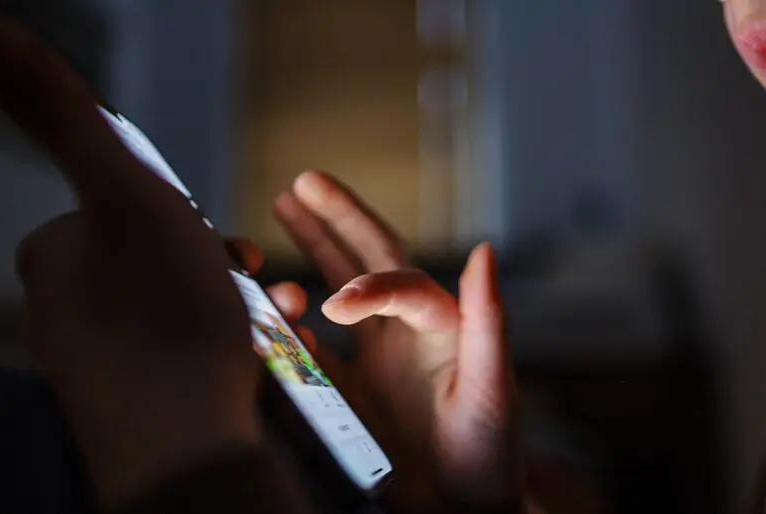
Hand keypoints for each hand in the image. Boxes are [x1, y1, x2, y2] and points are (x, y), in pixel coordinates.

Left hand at [0, 18, 311, 510]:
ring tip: (269, 316)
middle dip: (211, 259)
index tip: (215, 234)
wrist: (186, 453)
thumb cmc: (161, 322)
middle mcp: (62, 315)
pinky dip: (224, 346)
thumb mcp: (125, 193)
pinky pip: (185, 355)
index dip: (181, 211)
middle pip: (155, 255)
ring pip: (176, 307)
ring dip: (230, 301)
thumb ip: (64, 116)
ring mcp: (98, 367)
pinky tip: (252, 358)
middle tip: (248, 278)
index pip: (123, 203)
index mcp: (52, 259)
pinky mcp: (136, 407)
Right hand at [250, 172, 522, 511]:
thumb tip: (484, 248)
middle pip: (365, 258)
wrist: (464, 507)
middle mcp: (405, 331)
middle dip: (333, 218)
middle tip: (300, 183)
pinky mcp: (351, 393)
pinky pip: (312, 350)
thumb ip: (486, 318)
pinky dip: (288, 329)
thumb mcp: (492, 385)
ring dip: (310, 252)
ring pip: (333, 291)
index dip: (366, 284)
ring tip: (279, 219)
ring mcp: (375, 359)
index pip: (396, 278)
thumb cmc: (489, 450)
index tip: (334, 306)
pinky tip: (273, 310)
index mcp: (439, 322)